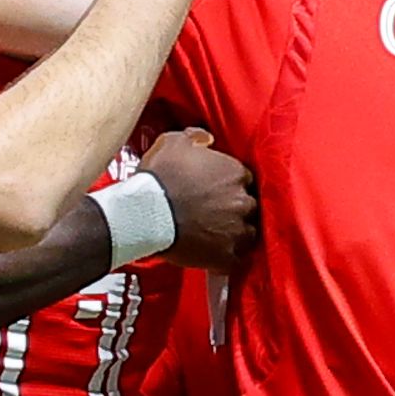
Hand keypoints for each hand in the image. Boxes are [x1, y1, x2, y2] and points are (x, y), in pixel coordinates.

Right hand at [142, 129, 256, 270]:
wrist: (144, 214)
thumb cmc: (159, 176)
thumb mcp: (172, 142)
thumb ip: (195, 136)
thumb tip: (207, 138)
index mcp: (236, 173)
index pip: (245, 180)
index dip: (231, 186)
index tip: (218, 190)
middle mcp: (243, 202)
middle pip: (250, 206)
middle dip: (236, 209)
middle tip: (216, 213)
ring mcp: (237, 231)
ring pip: (248, 234)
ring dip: (236, 234)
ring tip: (217, 235)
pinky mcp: (226, 256)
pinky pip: (237, 259)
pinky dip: (228, 257)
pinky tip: (216, 255)